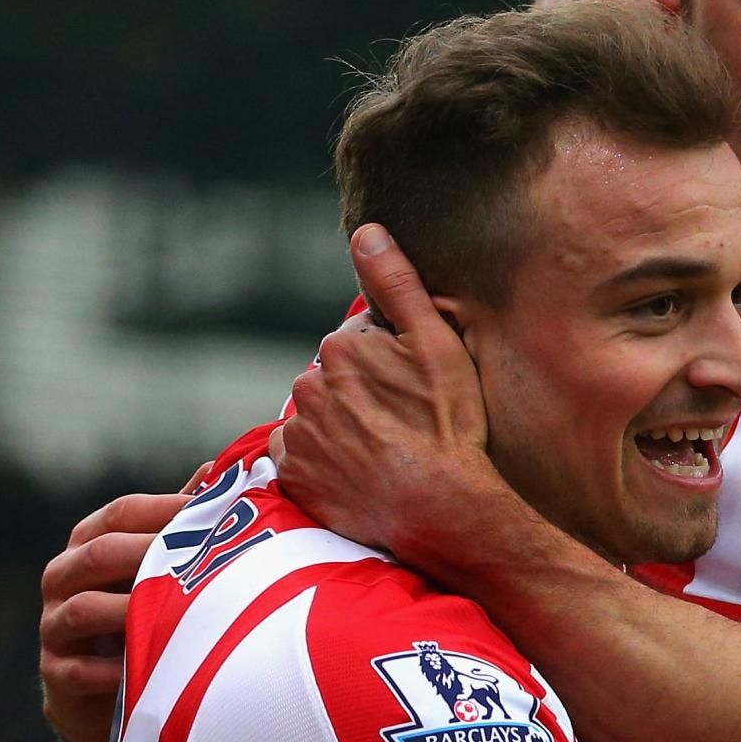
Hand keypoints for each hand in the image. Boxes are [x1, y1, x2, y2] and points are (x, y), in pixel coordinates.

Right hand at [38, 484, 198, 741]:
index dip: (166, 509)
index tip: (213, 512)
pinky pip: (78, 669)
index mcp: (90, 542)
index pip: (121, 512)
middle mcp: (63, 576)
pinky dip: (113, 670)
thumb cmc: (141, 611)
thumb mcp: (158, 565)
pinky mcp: (55, 672)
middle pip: (100, 553)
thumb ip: (180, 522)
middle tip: (199, 559)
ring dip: (130, 610)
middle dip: (150, 553)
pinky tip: (148, 669)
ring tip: (172, 613)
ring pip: (85, 608)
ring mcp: (53, 624)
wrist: (104, 693)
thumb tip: (217, 469)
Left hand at [272, 226, 502, 566]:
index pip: (360, 345)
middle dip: (362, 395)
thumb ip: (397, 284)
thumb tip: (366, 232)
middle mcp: (308, 386)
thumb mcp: (438, 345)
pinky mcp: (292, 476)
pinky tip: (360, 473)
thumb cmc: (448, 426)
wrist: (439, 509)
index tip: (416, 393)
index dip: (391, 367)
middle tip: (405, 426)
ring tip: (385, 453)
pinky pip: (302, 458)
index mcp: (341, 349)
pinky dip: (324, 462)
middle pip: (335, 381)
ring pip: (318, 418)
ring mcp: (297, 434)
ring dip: (343, 428)